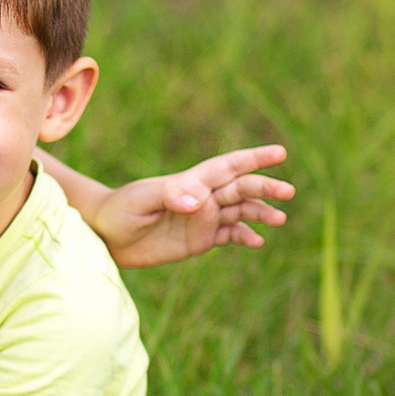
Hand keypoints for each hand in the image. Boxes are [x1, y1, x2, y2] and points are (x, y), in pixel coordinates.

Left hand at [90, 144, 292, 268]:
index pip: (227, 167)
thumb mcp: (142, 201)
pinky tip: (258, 242)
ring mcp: (203, 218)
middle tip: (288, 192)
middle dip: (265, 188)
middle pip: (240, 189)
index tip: (279, 153)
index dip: (253, 159)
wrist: (107, 235)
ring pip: (240, 212)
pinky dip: (245, 237)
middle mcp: (202, 198)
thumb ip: (170, 196)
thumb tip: (199, 202)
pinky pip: (229, 236)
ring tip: (279, 219)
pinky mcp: (200, 239)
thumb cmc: (120, 210)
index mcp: (191, 182)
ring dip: (260, 213)